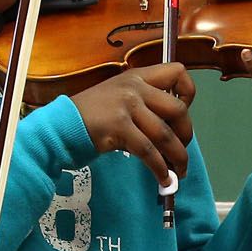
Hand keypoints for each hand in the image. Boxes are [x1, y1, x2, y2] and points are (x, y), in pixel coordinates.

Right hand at [73, 62, 194, 182]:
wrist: (63, 125)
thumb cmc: (92, 115)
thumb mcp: (120, 97)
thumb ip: (145, 105)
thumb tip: (174, 133)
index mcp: (137, 77)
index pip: (177, 72)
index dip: (187, 94)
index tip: (183, 113)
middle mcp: (135, 87)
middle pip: (178, 110)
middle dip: (186, 135)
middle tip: (181, 150)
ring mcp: (127, 106)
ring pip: (166, 135)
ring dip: (178, 157)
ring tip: (179, 172)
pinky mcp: (119, 127)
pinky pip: (149, 152)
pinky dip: (159, 169)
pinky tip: (162, 178)